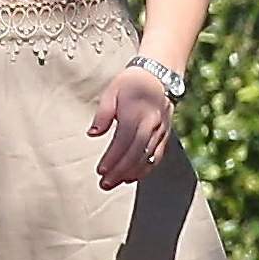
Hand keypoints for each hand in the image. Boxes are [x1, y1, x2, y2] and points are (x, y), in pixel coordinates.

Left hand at [90, 66, 172, 188]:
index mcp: (136, 113)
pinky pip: (158, 155)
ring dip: (132, 173)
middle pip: (136, 153)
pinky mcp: (165, 134)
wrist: (158, 75)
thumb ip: (102, 114)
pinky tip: (133, 176)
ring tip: (116, 183)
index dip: (112, 158)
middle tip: (105, 184)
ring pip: (148, 157)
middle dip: (120, 171)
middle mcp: (151, 124)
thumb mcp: (111, 92)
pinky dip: (146, 168)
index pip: (123, 141)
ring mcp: (161, 130)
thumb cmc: (130, 83)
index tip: (100, 170)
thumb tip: (93, 134)